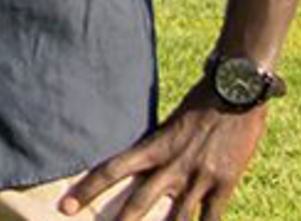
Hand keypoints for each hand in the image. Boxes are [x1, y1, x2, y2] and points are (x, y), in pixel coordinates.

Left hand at [59, 82, 265, 219]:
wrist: (235, 91)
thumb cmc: (199, 104)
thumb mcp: (169, 125)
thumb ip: (156, 147)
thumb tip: (140, 163)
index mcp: (153, 146)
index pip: (110, 170)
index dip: (87, 190)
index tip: (65, 207)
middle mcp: (172, 164)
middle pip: (139, 201)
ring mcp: (198, 176)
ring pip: (177, 218)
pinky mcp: (224, 183)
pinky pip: (211, 217)